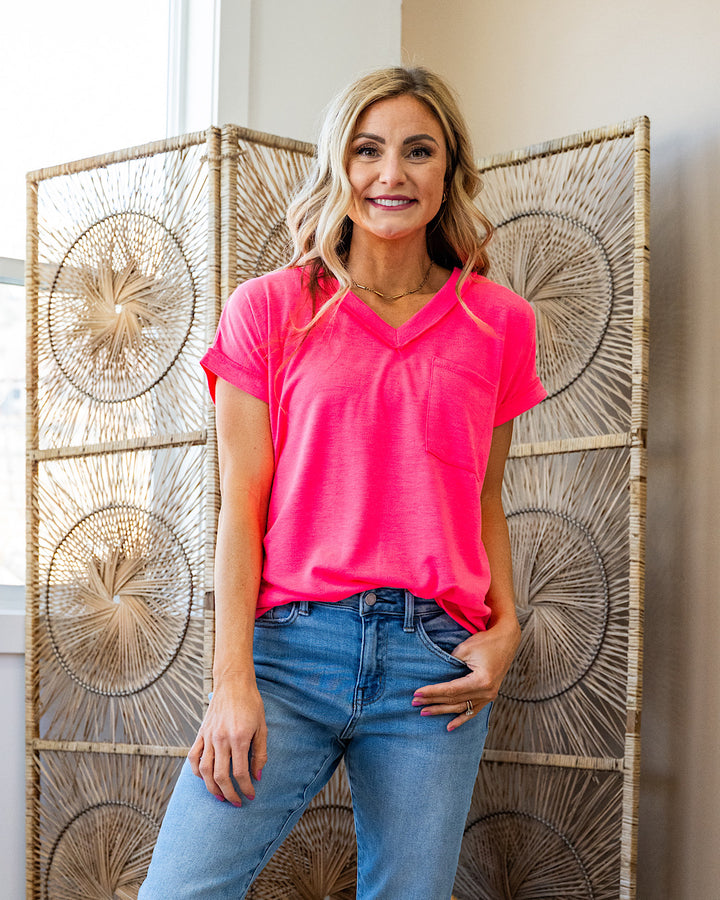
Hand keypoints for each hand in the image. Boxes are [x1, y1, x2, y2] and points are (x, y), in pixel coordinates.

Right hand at [188, 676, 266, 805]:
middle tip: (237, 802)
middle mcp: (221, 739)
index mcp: (239, 738)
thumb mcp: (262, 727)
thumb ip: (260, 753)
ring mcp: (208, 736)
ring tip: (221, 797)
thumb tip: (257, 776)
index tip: (251, 796)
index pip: (240, 772)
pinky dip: (196, 771)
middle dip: (229, 794)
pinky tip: (205, 779)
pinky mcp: (201, 733)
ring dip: (212, 788)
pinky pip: (193, 757)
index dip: (245, 788)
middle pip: (221, 776)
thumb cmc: (251, 703)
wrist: (234, 683)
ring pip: (205, 771)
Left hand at [412, 618, 520, 730]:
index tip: (417, 693)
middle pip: (454, 700)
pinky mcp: (489, 695)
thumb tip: (436, 676)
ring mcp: (489, 696)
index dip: (432, 692)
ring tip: (425, 712)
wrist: (506, 639)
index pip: (451, 690)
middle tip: (414, 703)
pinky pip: (473, 711)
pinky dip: (461, 719)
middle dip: (433, 701)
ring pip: (461, 707)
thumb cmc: (486, 641)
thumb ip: (450, 663)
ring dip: (442, 710)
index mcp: (481, 681)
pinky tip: (449, 726)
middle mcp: (486, 692)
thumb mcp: (465, 649)